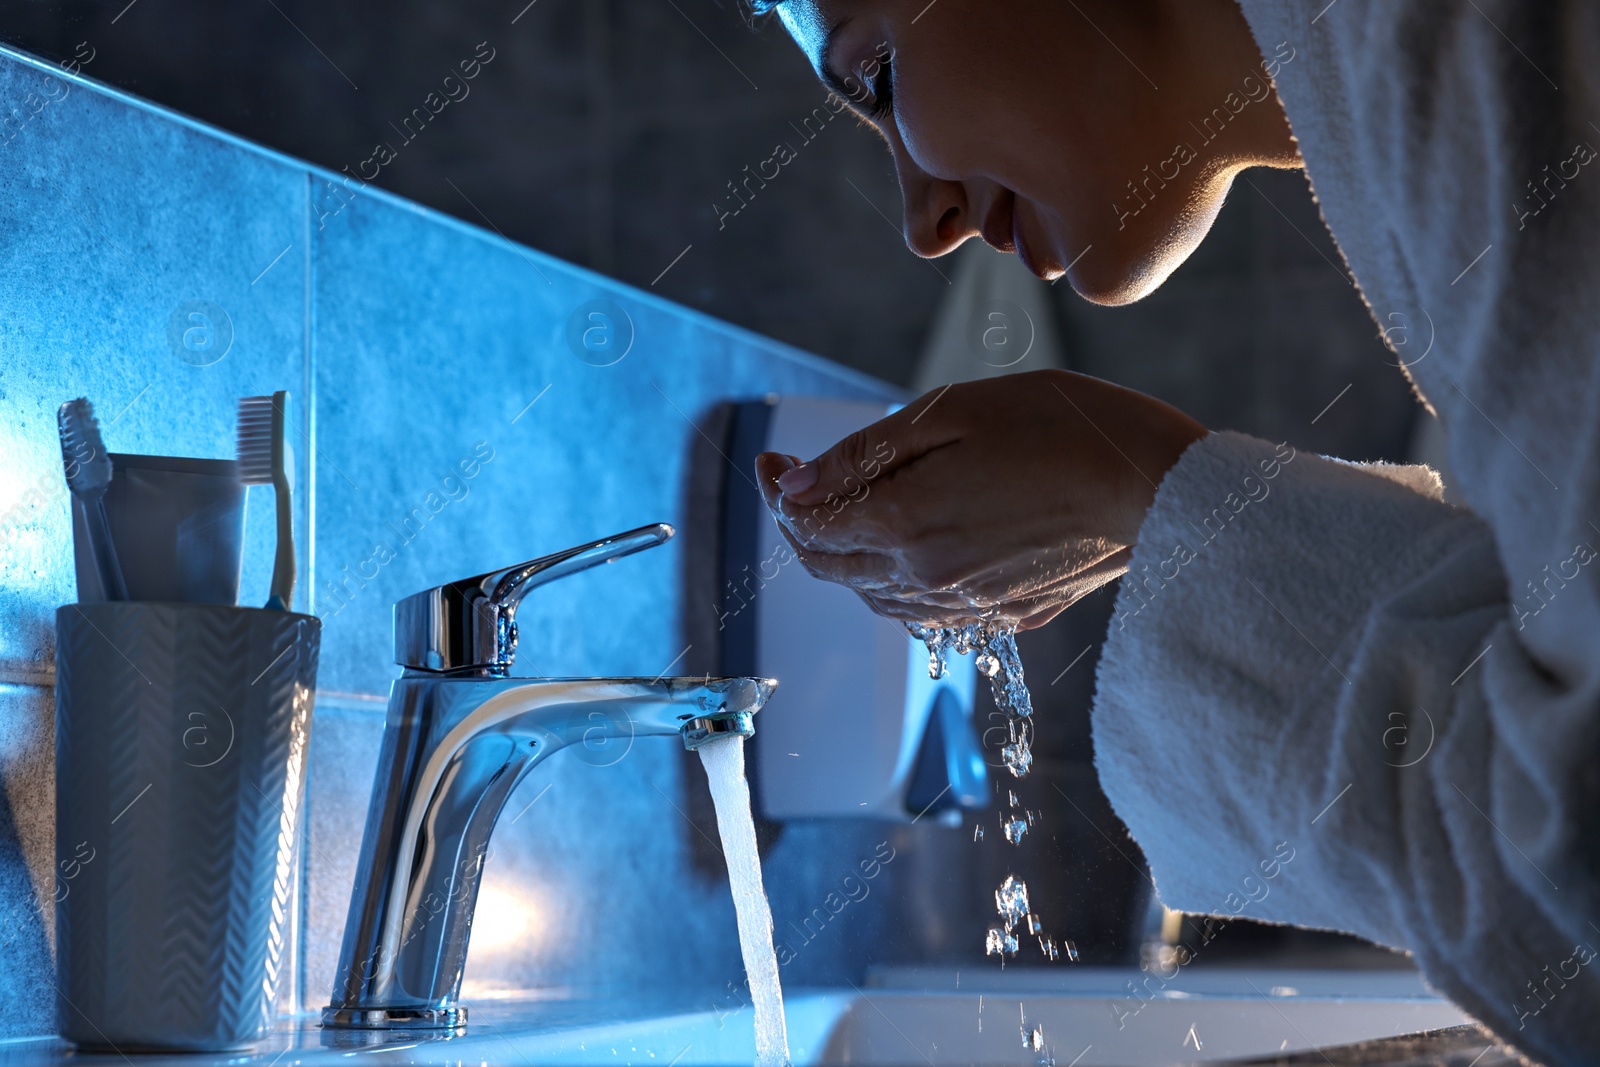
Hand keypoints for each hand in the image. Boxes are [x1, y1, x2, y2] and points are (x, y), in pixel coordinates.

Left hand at [754, 370, 1206, 629]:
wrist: (1159, 484)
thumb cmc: (1063, 426)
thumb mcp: (953, 412)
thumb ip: (864, 454)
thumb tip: (792, 487)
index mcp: (906, 523)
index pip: (807, 526)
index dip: (779, 492)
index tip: (774, 460)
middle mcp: (928, 578)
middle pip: (830, 570)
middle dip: (802, 528)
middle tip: (799, 483)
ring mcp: (970, 604)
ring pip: (874, 597)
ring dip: (848, 559)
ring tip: (852, 510)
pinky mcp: (1009, 613)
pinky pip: (927, 610)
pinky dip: (898, 583)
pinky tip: (912, 546)